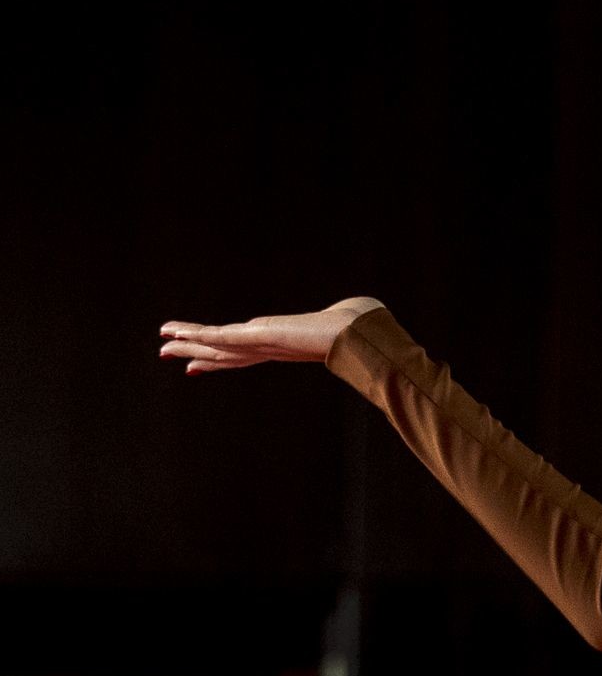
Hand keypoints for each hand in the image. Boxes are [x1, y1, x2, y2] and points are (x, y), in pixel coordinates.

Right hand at [158, 297, 385, 373]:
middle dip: (197, 354)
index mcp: (285, 345)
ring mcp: (261, 344)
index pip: (245, 353)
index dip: (221, 358)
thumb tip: (360, 311)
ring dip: (188, 344)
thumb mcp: (346, 318)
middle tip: (168, 356)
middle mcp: (269, 348)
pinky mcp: (258, 337)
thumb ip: (344, 316)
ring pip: (217, 346)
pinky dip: (195, 334)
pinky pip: (220, 336)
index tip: (200, 365)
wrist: (362, 338)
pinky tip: (174, 334)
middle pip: (225, 354)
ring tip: (162, 346)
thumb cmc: (364, 329)